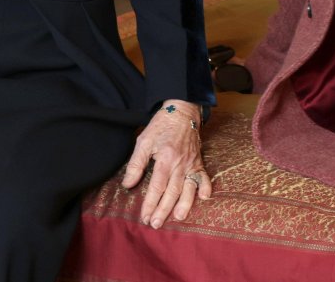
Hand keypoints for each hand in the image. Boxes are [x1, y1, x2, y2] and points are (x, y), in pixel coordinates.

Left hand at [121, 99, 210, 227]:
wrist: (182, 111)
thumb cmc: (161, 126)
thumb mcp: (144, 141)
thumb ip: (136, 163)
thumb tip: (128, 184)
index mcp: (165, 159)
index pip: (157, 187)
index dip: (150, 203)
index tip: (144, 216)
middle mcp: (180, 164)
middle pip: (172, 192)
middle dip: (163, 210)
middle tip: (156, 224)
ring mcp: (191, 163)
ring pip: (188, 188)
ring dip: (184, 204)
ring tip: (178, 217)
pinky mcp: (199, 161)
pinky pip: (204, 177)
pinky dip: (205, 187)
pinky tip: (204, 198)